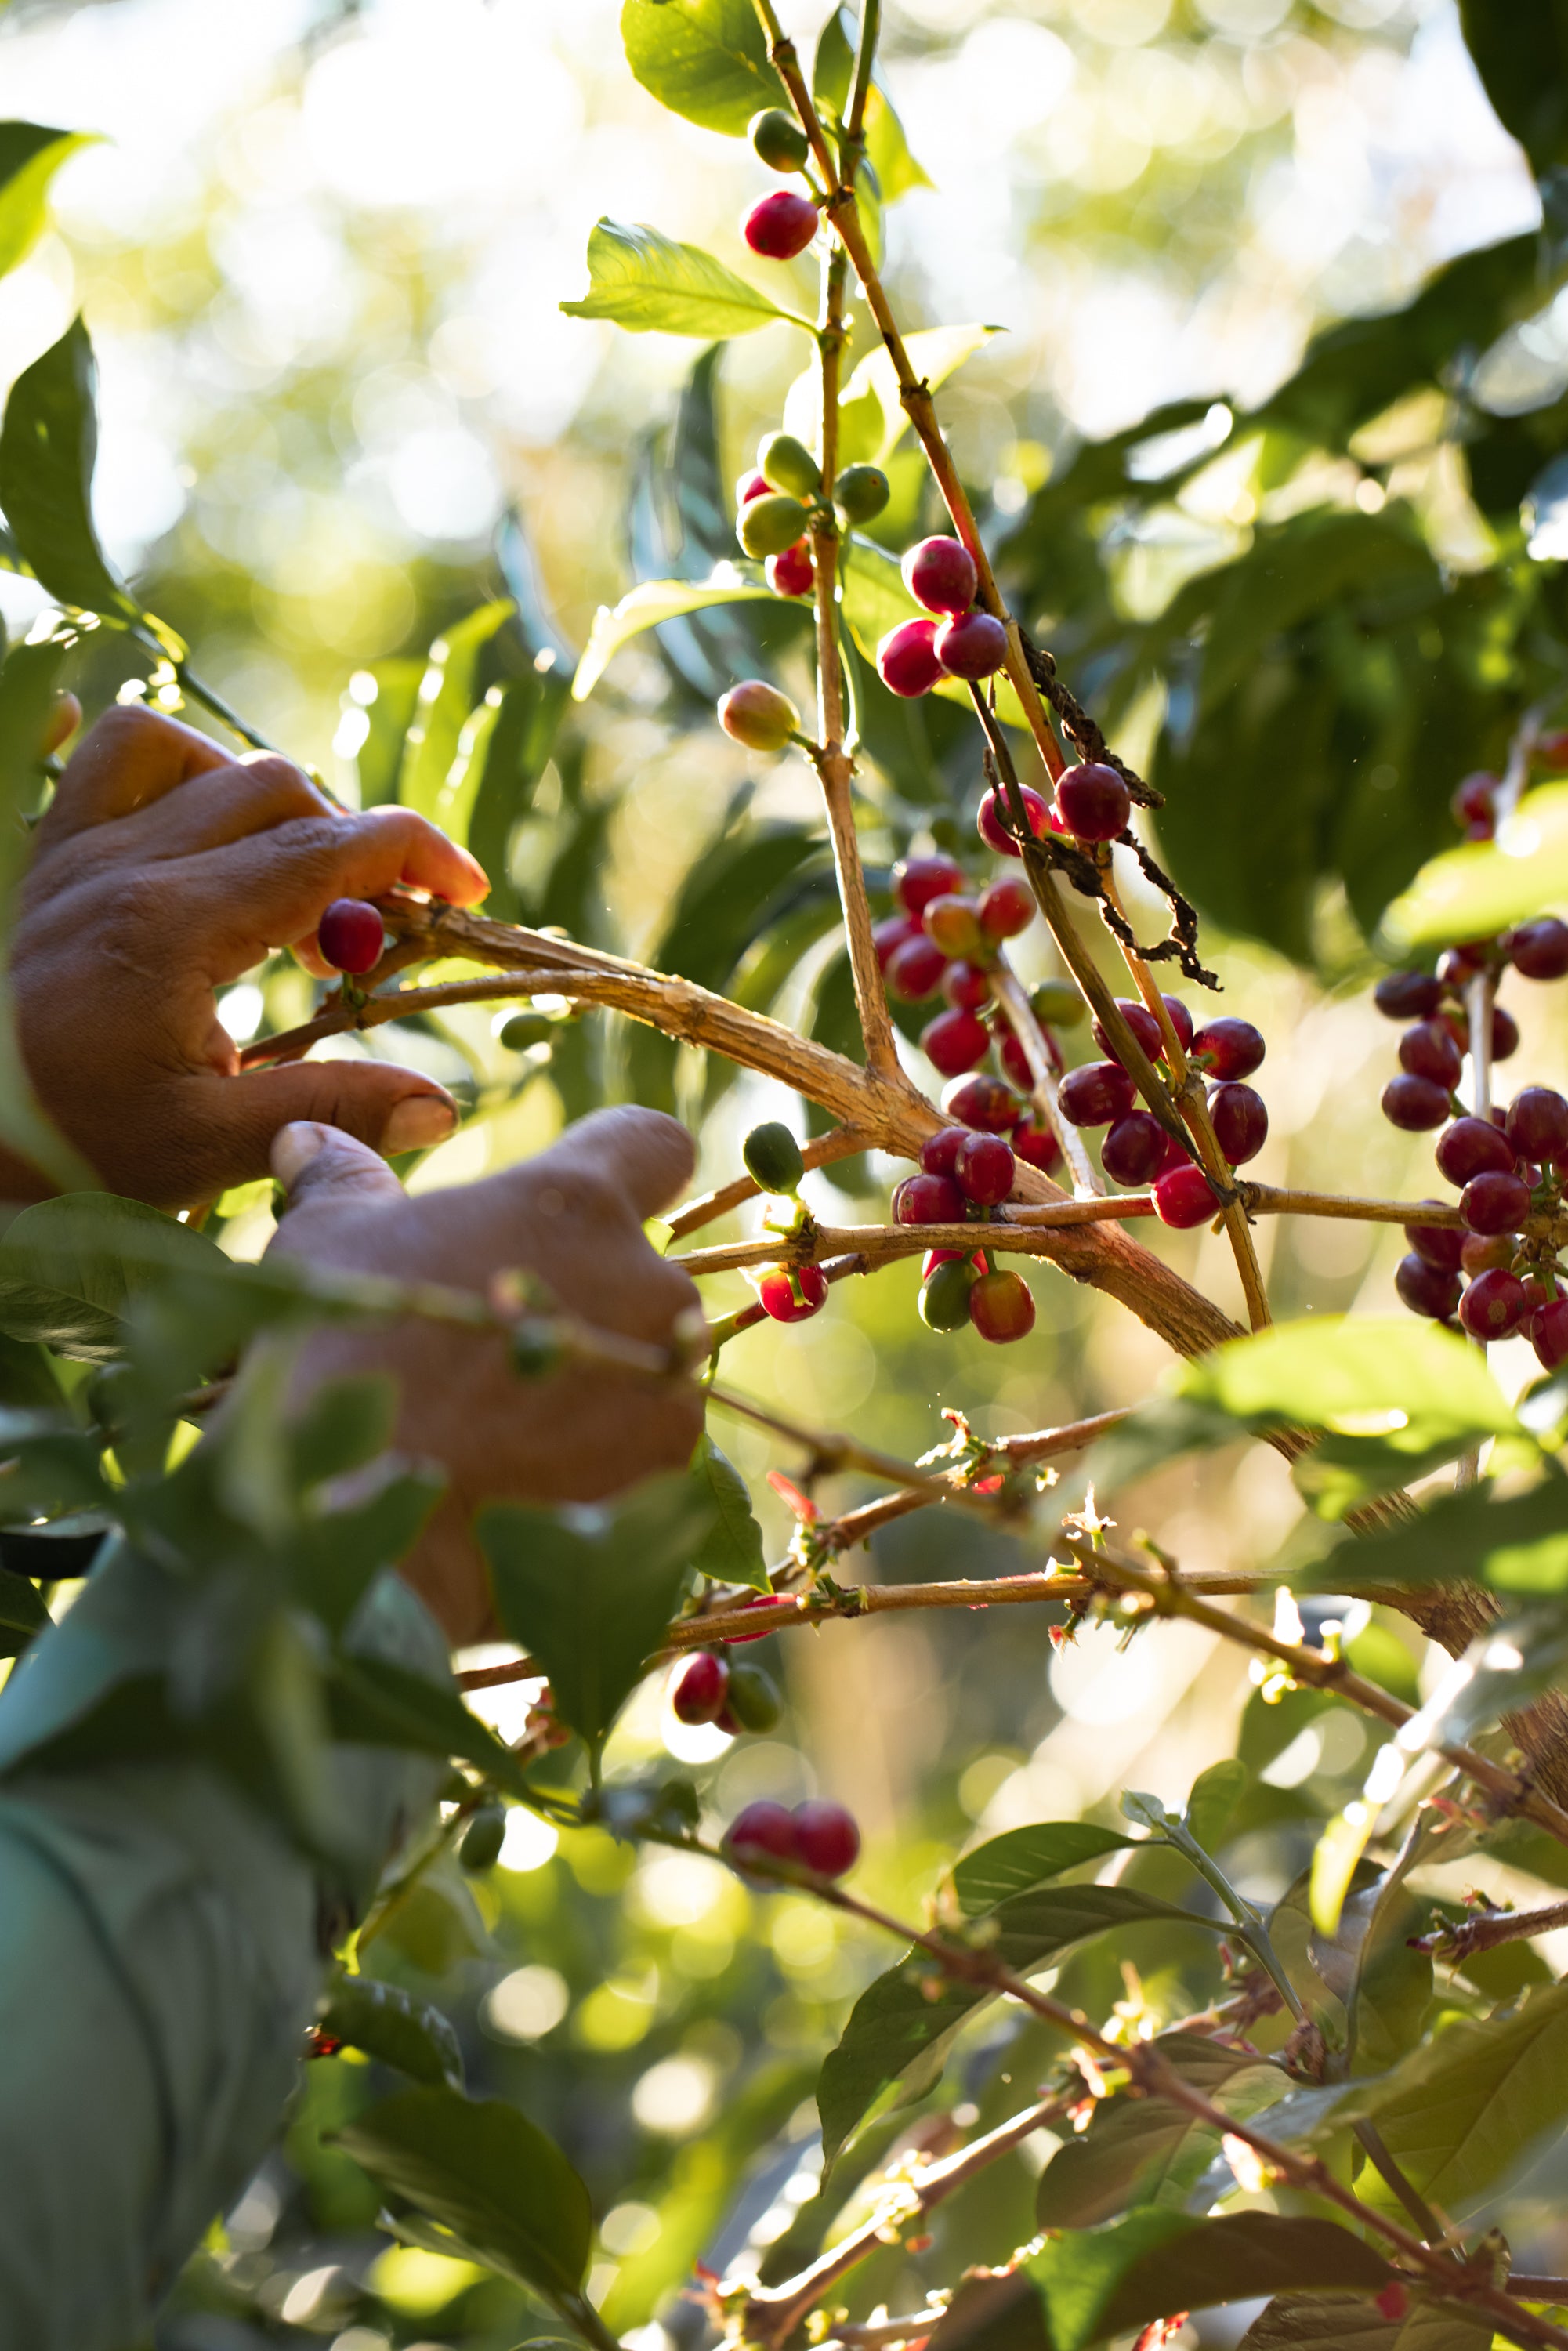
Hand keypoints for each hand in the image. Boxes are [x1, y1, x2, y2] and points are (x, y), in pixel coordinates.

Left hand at [9, 704, 489, 1210]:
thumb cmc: (65, 1153)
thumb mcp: (202, 1152)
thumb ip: (323, 1111)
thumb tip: (438, 1102)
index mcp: (171, 929)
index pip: (325, 849)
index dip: (414, 855)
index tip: (461, 893)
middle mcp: (117, 866)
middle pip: (268, 788)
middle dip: (345, 839)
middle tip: (367, 932)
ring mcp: (61, 853)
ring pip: (168, 747)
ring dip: (244, 788)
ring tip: (275, 866)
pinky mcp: (31, 864)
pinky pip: (73, 758)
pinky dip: (135, 760)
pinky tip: (172, 799)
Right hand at [264, 1106, 704, 1645]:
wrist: (351, 1520)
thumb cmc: (333, 1357)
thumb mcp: (324, 1244)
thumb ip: (345, 1179)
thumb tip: (310, 1136)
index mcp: (573, 1201)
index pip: (653, 1144)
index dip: (624, 1166)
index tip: (582, 1204)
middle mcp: (646, 1279)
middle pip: (643, 1269)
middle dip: (590, 1297)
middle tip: (499, 1343)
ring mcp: (667, 1380)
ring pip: (651, 1361)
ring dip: (601, 1380)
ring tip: (507, 1424)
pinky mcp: (668, 1468)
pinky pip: (649, 1445)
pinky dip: (605, 1458)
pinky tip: (532, 1479)